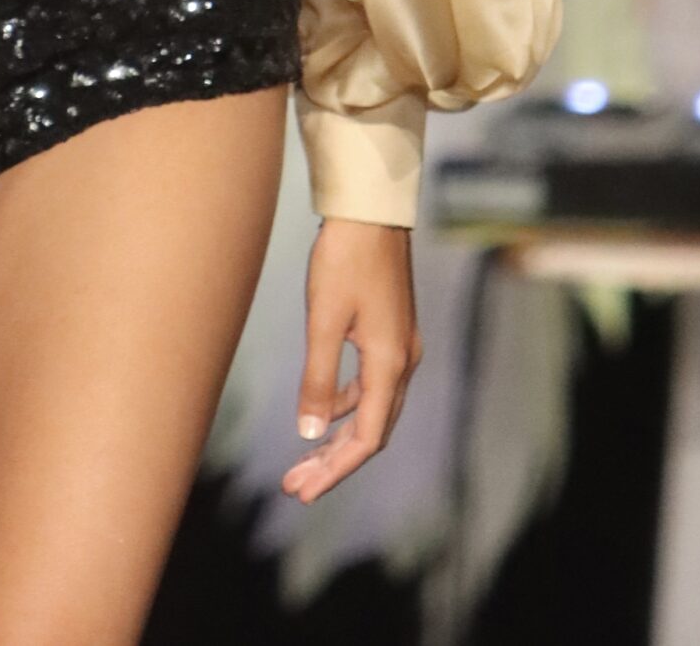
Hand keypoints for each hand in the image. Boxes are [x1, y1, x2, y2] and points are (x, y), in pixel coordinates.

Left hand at [282, 219, 421, 504]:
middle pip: (371, 430)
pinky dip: (346, 403)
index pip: (366, 438)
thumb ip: (318, 378)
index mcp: (390, 364)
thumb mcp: (324, 320)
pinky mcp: (390, 331)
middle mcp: (402, 362)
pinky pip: (370, 384)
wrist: (370, 209)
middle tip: (297, 485)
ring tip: (304, 457)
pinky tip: (322, 407)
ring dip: (339, 435)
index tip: (302, 490)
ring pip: (371, 409)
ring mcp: (399, 346)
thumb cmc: (345, 259)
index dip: (335, 470)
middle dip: (335, 462)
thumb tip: (309, 433)